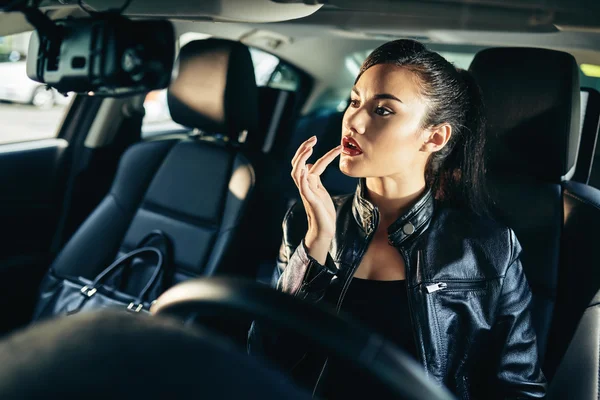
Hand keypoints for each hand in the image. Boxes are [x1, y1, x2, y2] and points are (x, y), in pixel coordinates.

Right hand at [290, 136, 341, 263]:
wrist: (324, 228)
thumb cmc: (324, 210)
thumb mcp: (320, 190)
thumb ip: (315, 178)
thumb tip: (311, 165)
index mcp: (310, 181)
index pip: (309, 162)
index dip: (312, 150)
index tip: (319, 140)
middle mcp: (305, 184)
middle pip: (298, 163)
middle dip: (303, 150)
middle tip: (313, 139)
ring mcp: (306, 192)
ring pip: (297, 172)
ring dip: (301, 159)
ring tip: (309, 149)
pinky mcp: (309, 200)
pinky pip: (302, 187)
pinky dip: (302, 177)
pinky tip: (305, 168)